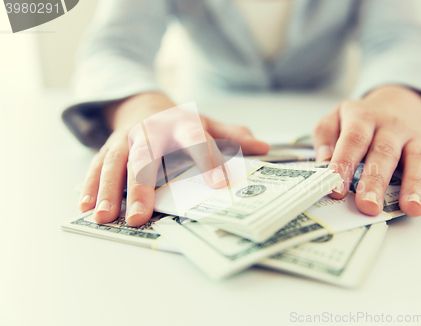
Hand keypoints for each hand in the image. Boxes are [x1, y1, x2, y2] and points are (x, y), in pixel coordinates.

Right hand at [78, 92, 269, 225]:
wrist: (142, 104)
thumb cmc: (179, 123)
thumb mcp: (206, 124)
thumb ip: (232, 135)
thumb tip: (263, 147)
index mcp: (180, 124)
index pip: (197, 140)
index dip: (208, 159)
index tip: (219, 184)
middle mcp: (149, 131)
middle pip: (145, 157)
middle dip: (141, 186)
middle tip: (140, 216)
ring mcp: (125, 140)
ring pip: (114, 163)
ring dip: (107, 190)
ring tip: (106, 217)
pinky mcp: (107, 148)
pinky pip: (96, 166)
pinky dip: (89, 186)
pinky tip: (85, 208)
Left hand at [313, 85, 420, 216]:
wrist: (395, 103)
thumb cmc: (359, 119)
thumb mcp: (335, 118)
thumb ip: (325, 136)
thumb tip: (323, 161)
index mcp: (364, 117)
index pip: (353, 140)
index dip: (344, 164)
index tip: (336, 190)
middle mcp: (391, 126)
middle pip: (384, 153)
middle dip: (376, 181)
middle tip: (368, 206)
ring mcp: (414, 138)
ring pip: (417, 159)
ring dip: (414, 185)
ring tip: (411, 209)